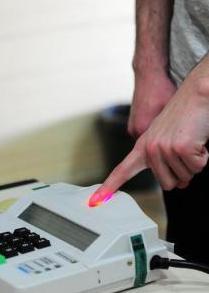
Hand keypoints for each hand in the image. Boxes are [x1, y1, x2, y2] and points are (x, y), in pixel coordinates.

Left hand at [90, 79, 208, 203]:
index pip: (121, 171)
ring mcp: (163, 149)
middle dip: (182, 173)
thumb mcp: (166, 139)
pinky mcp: (181, 148)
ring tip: (191, 140)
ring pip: (185, 177)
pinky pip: (198, 167)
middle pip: (167, 184)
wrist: (197, 92)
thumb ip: (164, 161)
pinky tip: (199, 139)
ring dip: (194, 162)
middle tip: (185, 151)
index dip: (108, 188)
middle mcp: (149, 150)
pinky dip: (204, 156)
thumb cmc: (184, 116)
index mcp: (142, 148)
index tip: (95, 201)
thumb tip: (178, 184)